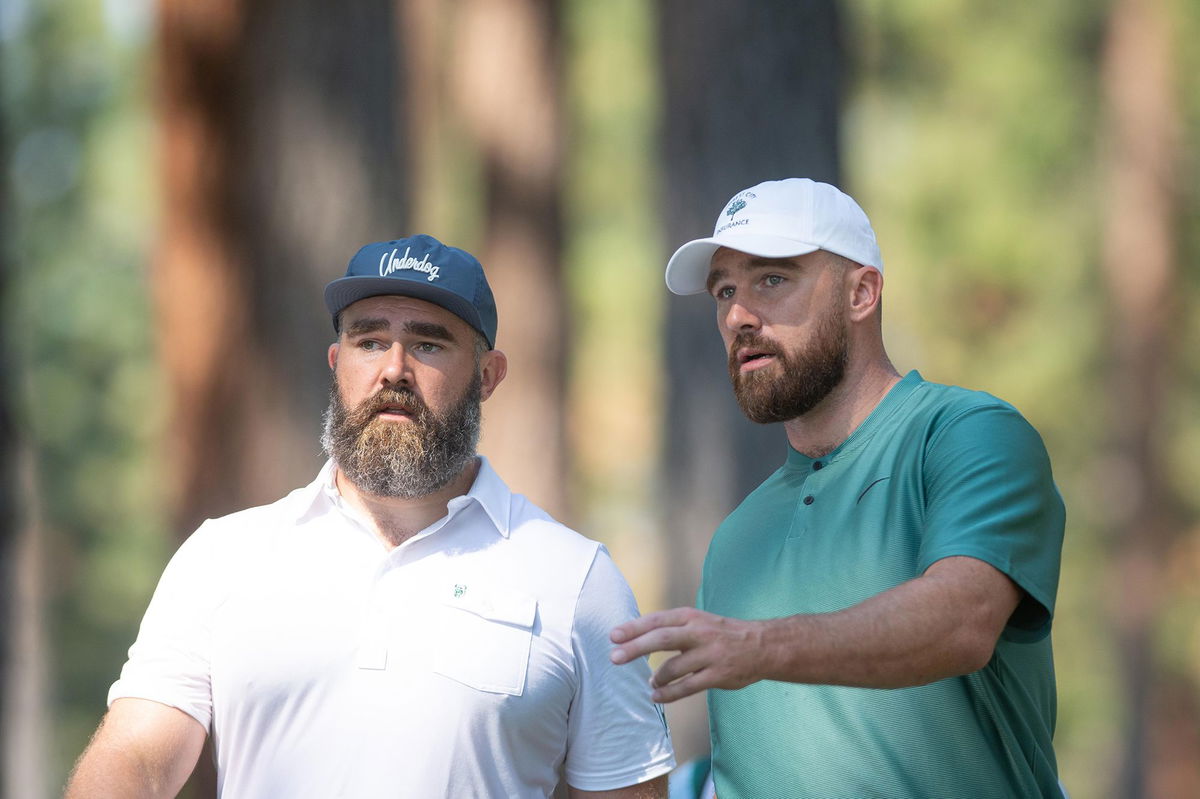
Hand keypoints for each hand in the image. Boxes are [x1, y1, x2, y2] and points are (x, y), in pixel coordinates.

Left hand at [609, 607, 764, 702]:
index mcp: (691, 617)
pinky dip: (668, 693)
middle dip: (635, 648)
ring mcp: (709, 654)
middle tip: (614, 657)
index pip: (657, 620)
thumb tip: (635, 640)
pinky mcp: (718, 675)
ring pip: (674, 667)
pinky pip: (688, 687)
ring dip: (656, 677)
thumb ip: (672, 628)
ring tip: (651, 682)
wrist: (762, 645)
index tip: (613, 636)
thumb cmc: (722, 634)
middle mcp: (699, 633)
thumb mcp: (698, 621)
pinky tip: (656, 696)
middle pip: (662, 639)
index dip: (634, 628)